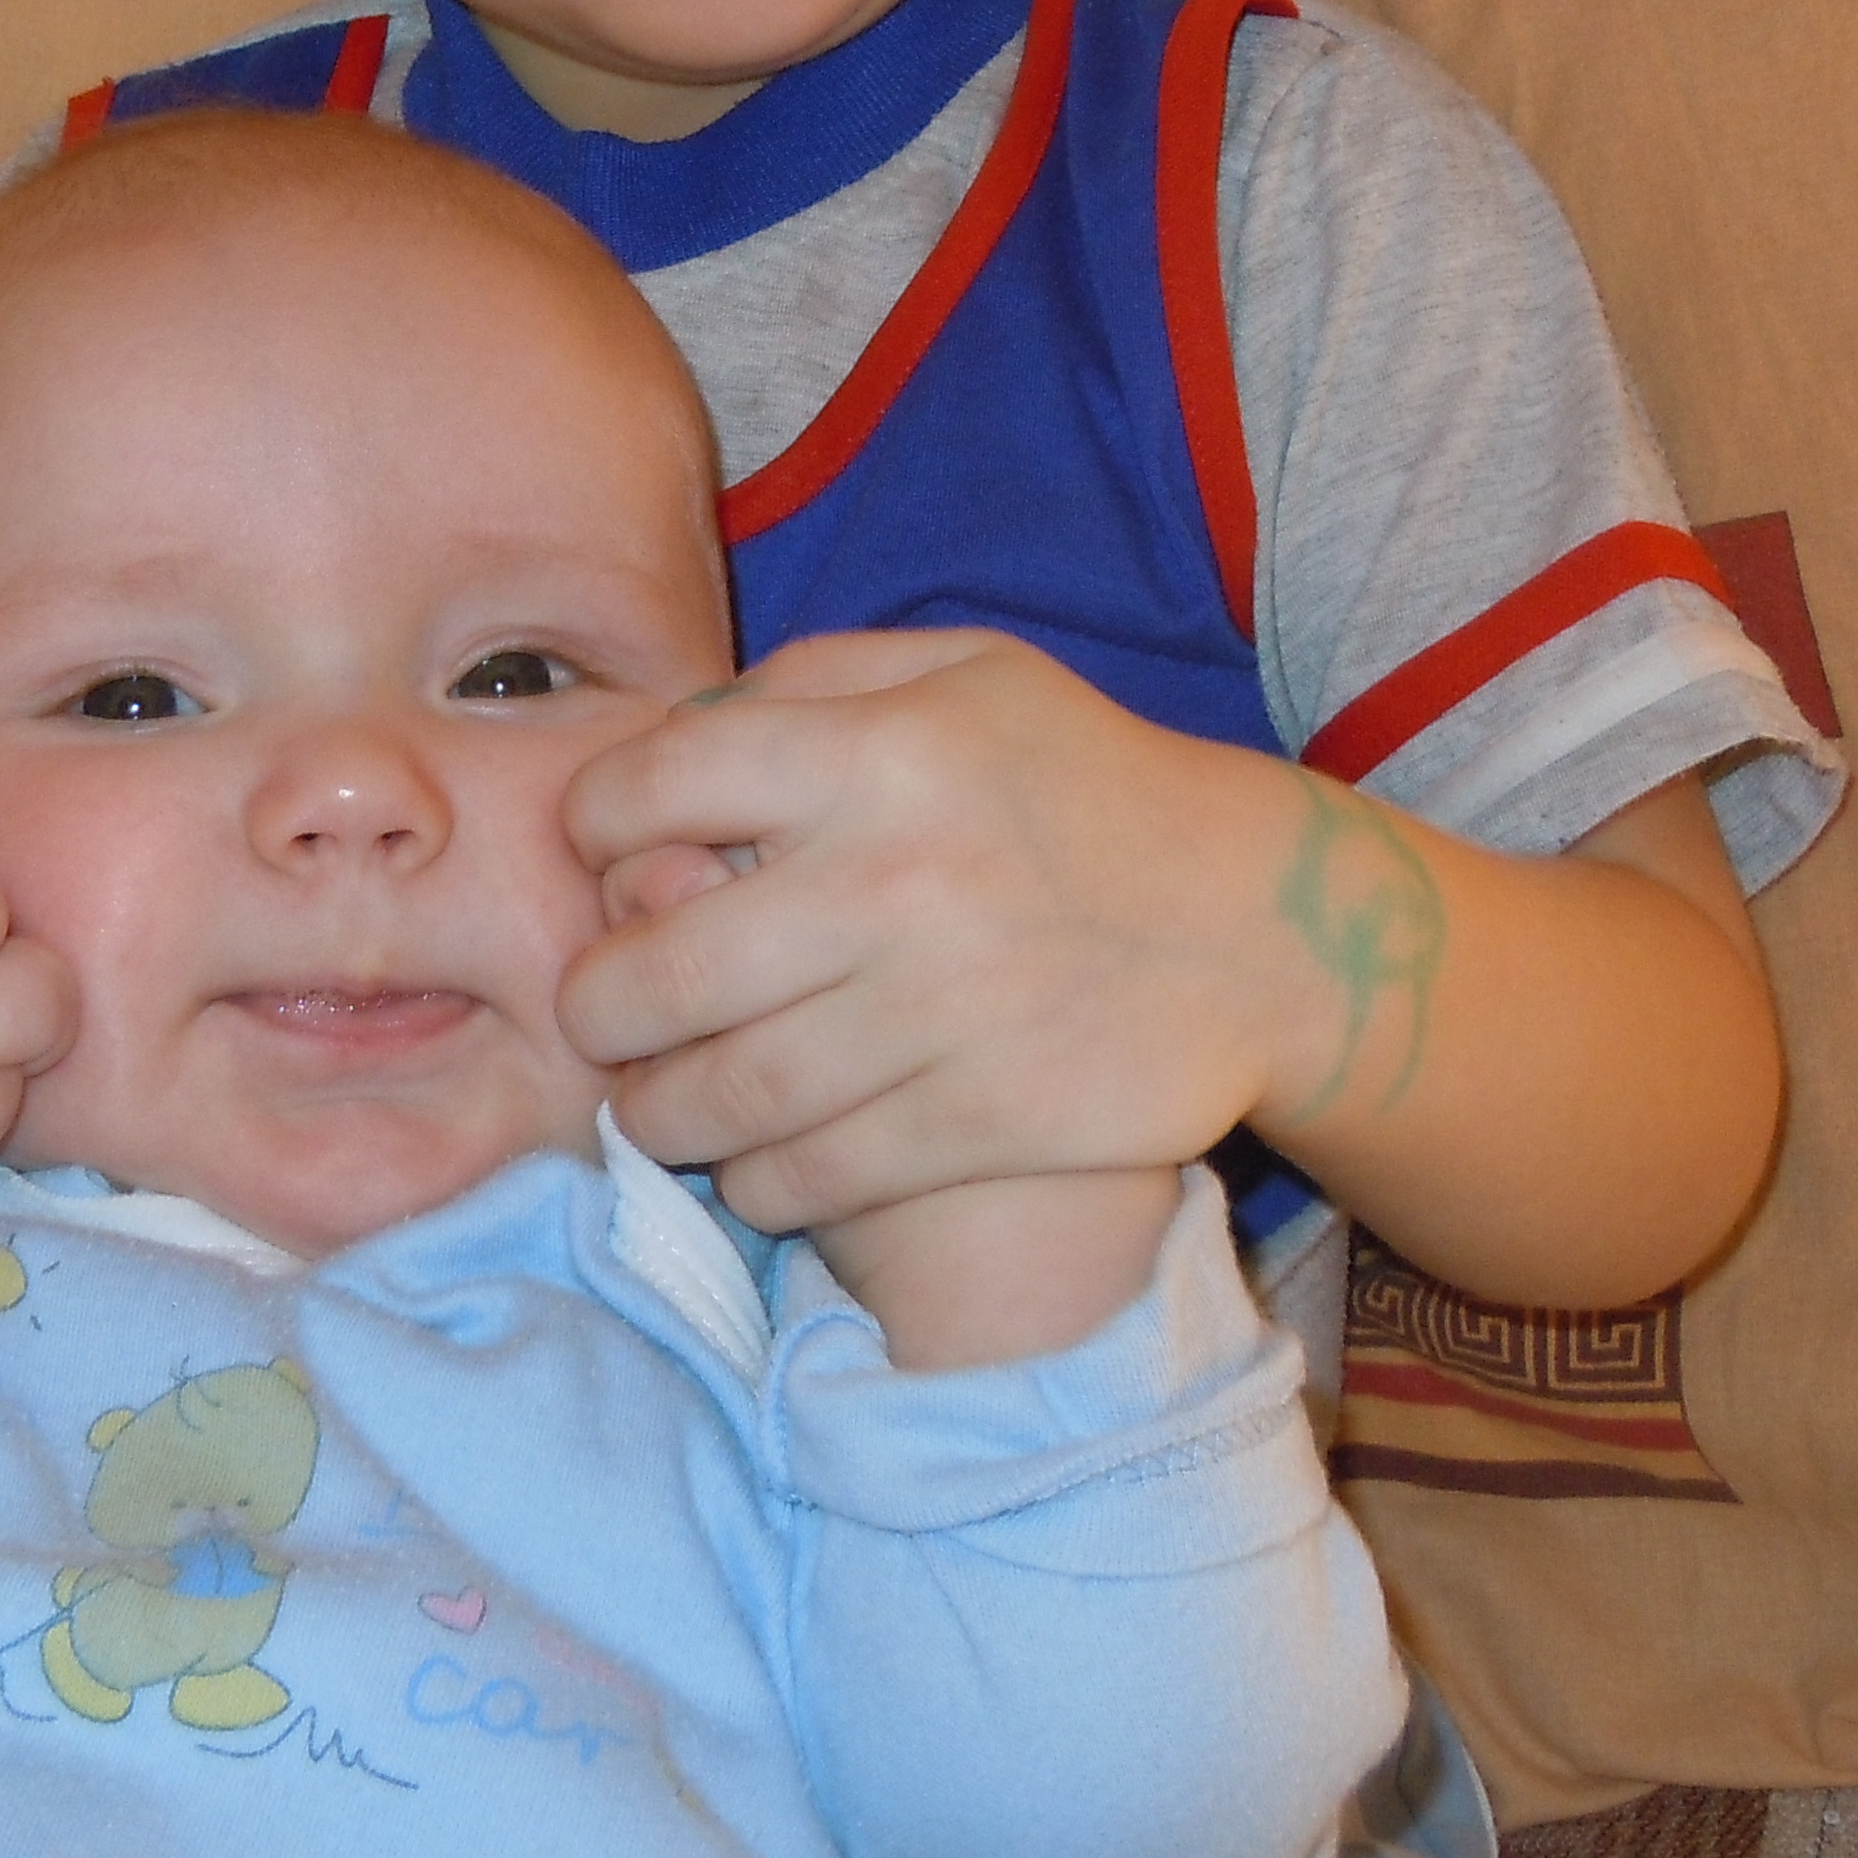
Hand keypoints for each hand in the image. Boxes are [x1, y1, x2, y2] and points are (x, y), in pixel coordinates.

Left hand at [557, 629, 1316, 1238]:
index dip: (593, 827)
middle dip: (596, 1009)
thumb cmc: (1086, 783)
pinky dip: (755, 1181)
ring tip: (647, 1105)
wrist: (1264, 924)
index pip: (651, 789)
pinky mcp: (985, 1119)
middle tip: (595, 1016)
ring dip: (656, 1114)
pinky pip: (813, 1171)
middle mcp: (893, 880)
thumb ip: (815, 681)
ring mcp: (938, 1012)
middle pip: (658, 973)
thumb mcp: (968, 675)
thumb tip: (678, 732)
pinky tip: (748, 1165)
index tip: (597, 858)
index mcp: (878, 752)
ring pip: (722, 1094)